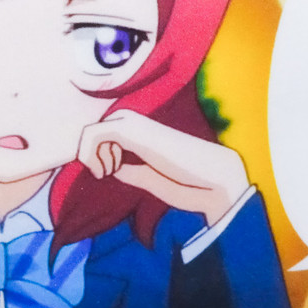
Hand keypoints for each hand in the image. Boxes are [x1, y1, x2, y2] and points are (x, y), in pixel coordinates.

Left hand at [77, 110, 249, 224]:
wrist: (216, 181)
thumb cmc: (192, 184)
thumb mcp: (152, 179)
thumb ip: (133, 172)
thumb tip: (113, 169)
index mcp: (143, 134)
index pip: (103, 134)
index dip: (94, 154)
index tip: (106, 175)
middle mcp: (137, 124)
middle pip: (94, 129)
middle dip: (90, 154)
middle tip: (105, 173)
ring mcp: (135, 124)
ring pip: (90, 130)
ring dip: (91, 155)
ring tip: (107, 172)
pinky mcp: (134, 131)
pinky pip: (95, 133)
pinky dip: (91, 154)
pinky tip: (107, 170)